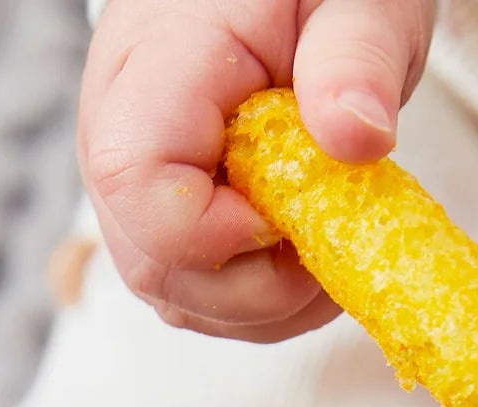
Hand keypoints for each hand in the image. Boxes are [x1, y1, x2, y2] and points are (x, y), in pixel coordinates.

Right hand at [79, 0, 435, 338]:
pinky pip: (199, 298)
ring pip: (177, 296)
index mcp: (154, 66)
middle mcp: (118, 134)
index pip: (136, 180)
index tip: (294, 211)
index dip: (217, 230)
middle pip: (153, 263)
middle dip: (259, 288)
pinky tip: (307, 258)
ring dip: (269, 306)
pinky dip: (264, 306)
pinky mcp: (163, 224)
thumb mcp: (359, 1)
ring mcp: (135, 191)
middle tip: (333, 240)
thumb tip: (358, 135)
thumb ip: (355, 57)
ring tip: (328, 245)